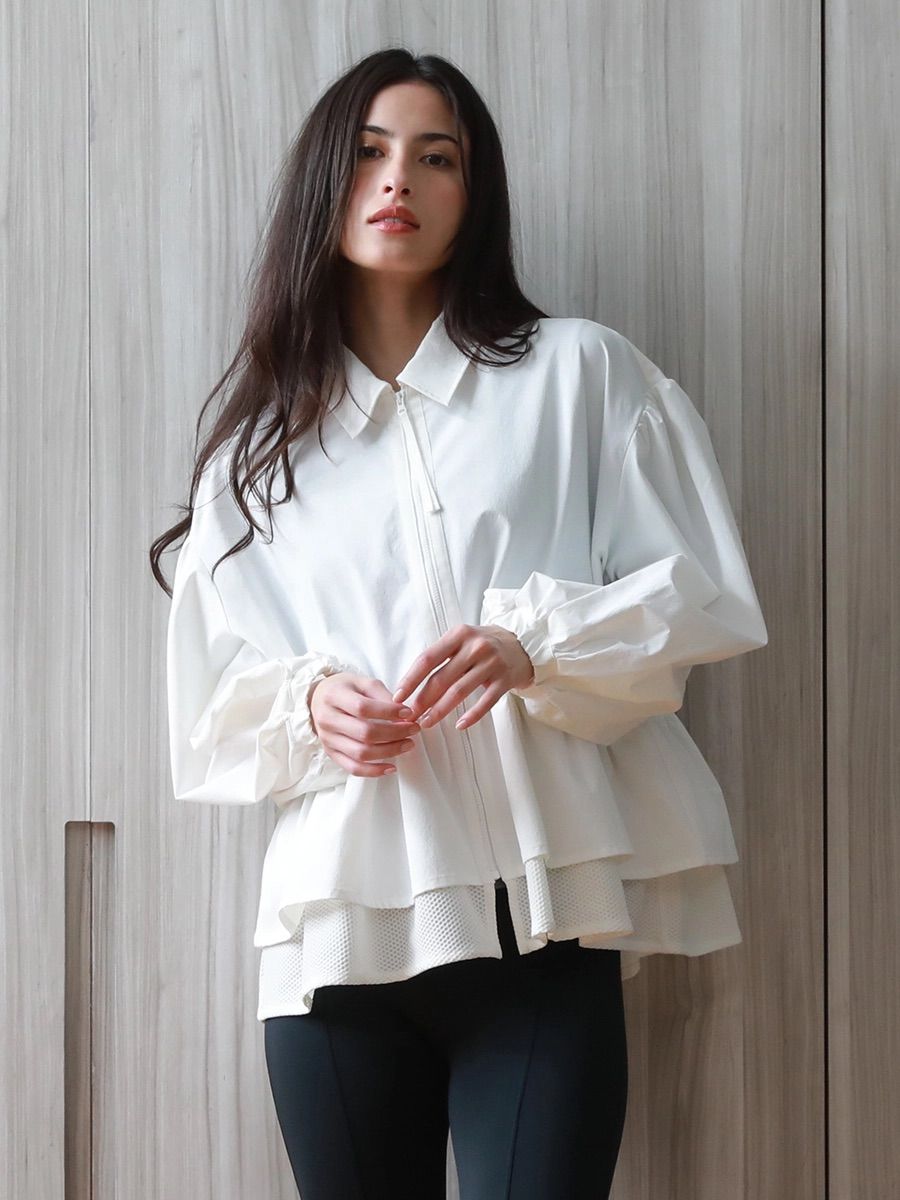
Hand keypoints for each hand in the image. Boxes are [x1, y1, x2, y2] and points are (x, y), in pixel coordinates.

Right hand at [308, 671, 422, 776]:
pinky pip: (353, 768)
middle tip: (414, 729)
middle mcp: (327, 719)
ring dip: (389, 751)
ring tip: (408, 744)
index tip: (409, 713)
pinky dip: (374, 771)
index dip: (389, 712)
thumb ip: (382, 695)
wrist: (318, 699)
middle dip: (395, 733)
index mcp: (334, 696)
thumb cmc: (345, 689)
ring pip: (361, 753)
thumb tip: (405, 714)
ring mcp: (328, 739)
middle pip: (364, 733)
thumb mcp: (362, 682)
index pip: (363, 708)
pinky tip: (392, 767)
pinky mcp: (331, 753)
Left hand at [390, 624, 534, 732]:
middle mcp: (475, 647)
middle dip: (422, 700)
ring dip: (440, 710)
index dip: (410, 679)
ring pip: (459, 691)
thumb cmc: (483, 644)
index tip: (398, 696)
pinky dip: (472, 716)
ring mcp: (491, 663)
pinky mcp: (505, 680)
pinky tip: (460, 726)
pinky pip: (485, 702)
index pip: (428, 659)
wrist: (523, 644)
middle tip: (409, 716)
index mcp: (458, 635)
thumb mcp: (462, 639)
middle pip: (441, 678)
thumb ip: (441, 655)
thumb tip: (411, 684)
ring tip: (426, 723)